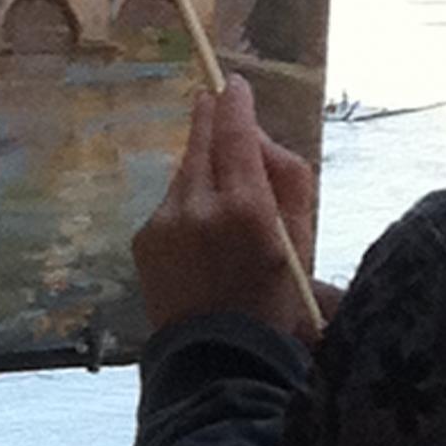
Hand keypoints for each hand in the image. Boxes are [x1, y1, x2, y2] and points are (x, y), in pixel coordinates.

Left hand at [132, 75, 333, 343]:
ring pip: (185, 172)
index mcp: (247, 209)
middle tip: (212, 99)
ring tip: (220, 188)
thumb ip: (286, 182)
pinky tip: (200, 234)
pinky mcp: (145, 236)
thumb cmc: (274, 304)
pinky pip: (170, 204)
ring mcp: (166, 222)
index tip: (233, 84)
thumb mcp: (301, 244)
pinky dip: (186, 205)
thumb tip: (259, 138)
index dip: (235, 105)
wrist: (216, 361)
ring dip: (201, 166)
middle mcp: (200, 207)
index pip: (236, 135)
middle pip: (201, 141)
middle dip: (210, 119)